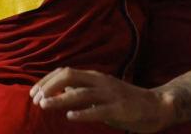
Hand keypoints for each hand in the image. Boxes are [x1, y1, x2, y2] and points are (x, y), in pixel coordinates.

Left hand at [30, 68, 174, 132]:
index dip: (47, 81)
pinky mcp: (119, 109)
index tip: (33, 93)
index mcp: (95, 77)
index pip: (65, 72)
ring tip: (44, 105)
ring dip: (60, 99)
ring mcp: (110, 95)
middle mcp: (101, 82)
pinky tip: (70, 117)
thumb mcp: (101, 93)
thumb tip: (61, 90)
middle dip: (49, 86)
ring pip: (81, 93)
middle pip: (69, 75)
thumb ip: (83, 91)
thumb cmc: (126, 102)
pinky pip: (98, 110)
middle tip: (35, 100)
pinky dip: (83, 113)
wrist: (157, 106)